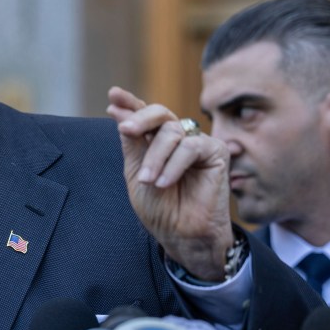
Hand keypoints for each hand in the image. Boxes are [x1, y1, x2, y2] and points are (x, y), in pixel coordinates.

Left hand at [107, 86, 233, 280]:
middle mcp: (177, 139)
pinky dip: (174, 165)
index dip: (130, 104)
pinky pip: (190, 147)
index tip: (113, 95)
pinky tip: (164, 183)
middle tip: (125, 130)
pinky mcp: (216, 152)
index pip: (144, 116)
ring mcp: (197, 143)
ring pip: (171, 132)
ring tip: (149, 182)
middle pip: (160, 113)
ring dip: (155, 158)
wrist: (181, 235)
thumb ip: (131, 143)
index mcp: (156, 142)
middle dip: (140, 118)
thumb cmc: (159, 209)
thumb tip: (117, 111)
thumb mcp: (136, 172)